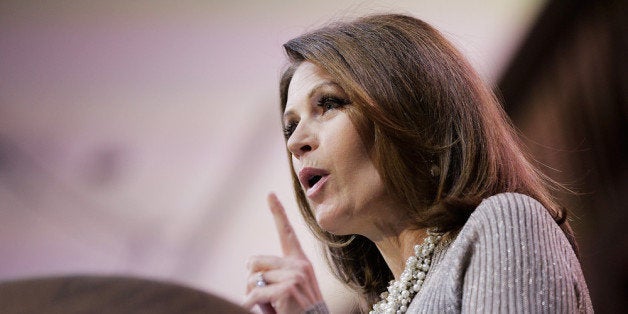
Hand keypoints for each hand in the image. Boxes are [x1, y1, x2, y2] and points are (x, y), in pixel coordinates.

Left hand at [243, 193, 325, 313]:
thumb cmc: (299, 311)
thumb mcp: (290, 289)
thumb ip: (274, 275)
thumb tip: (249, 270)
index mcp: (300, 262)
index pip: (287, 233)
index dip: (278, 211)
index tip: (270, 194)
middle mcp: (299, 265)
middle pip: (254, 262)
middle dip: (251, 281)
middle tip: (260, 296)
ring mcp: (294, 275)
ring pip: (253, 280)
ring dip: (251, 296)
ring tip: (267, 306)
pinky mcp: (287, 288)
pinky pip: (255, 294)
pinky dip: (250, 305)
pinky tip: (259, 310)